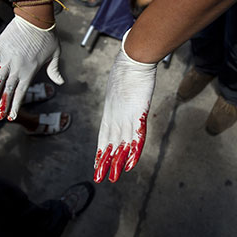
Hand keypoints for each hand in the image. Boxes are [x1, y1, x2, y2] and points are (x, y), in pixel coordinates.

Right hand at [0, 15, 63, 120]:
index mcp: (31, 71)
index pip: (21, 93)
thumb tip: (61, 83)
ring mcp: (7, 59)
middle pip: (8, 90)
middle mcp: (17, 68)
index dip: (15, 105)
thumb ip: (54, 70)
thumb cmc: (48, 36)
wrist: (36, 17)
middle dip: (2, 105)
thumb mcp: (55, 54)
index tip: (11, 116)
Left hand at [94, 30, 156, 182]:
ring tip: (113, 178)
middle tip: (100, 177)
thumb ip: (120, 95)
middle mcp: (115, 116)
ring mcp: (126, 116)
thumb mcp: (120, 85)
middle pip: (109, 143)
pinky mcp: (138, 114)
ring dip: (117, 162)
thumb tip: (121, 92)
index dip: (101, 150)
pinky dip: (133, 151)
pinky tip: (130, 163)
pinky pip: (136, 137)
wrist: (133, 59)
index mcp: (110, 110)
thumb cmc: (127, 68)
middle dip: (105, 161)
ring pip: (120, 144)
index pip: (104, 134)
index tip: (98, 162)